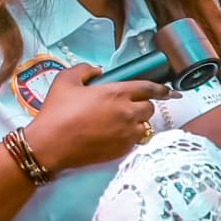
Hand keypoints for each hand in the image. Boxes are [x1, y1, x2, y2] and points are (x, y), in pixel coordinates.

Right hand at [24, 63, 167, 174]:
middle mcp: (127, 113)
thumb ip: (84, 70)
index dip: (161, 89)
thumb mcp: (66, 80)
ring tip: (121, 122)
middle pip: (149, 108)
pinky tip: (114, 136)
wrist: (50, 145)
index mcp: (117, 93)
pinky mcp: (121, 151)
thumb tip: (97, 71)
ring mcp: (126, 134)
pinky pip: (134, 142)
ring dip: (138, 123)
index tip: (170, 92)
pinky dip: (129, 137)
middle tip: (128, 106)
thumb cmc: (57, 111)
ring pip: (145, 127)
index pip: (149, 88)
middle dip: (143, 105)